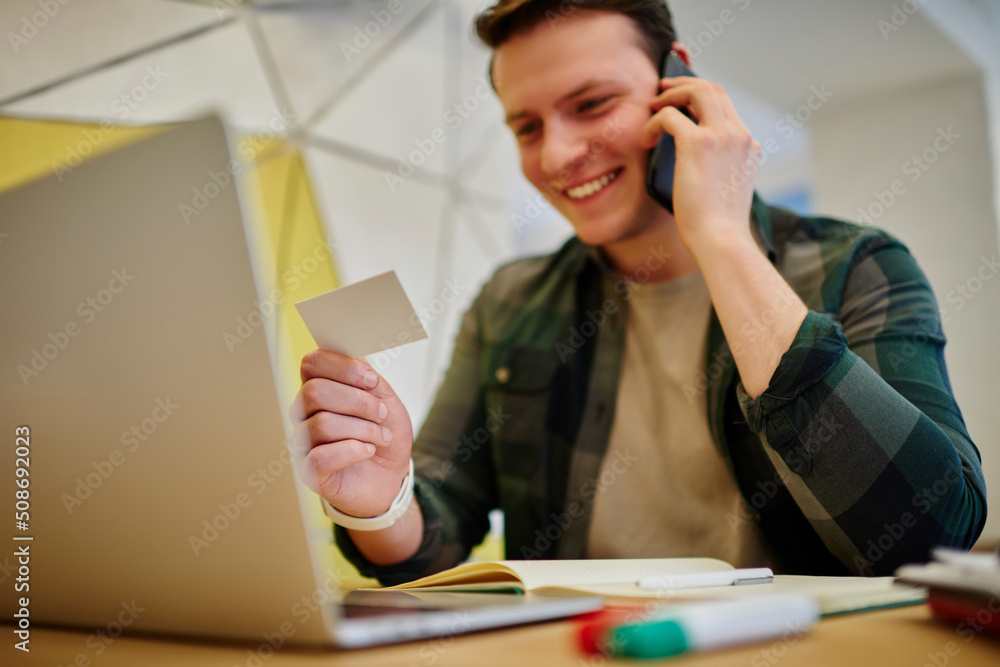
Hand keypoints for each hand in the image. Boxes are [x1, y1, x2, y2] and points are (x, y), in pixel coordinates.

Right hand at [290, 349, 413, 518]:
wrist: (392, 475)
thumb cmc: (383, 434)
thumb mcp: (385, 399)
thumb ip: (368, 378)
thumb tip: (353, 360)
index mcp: (320, 387)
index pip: (312, 363)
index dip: (343, 368)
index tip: (372, 381)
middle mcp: (305, 413)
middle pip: (315, 392)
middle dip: (358, 402)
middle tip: (381, 414)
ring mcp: (304, 442)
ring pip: (323, 424)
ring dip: (363, 430)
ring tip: (381, 437)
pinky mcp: (310, 471)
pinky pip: (321, 456)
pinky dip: (353, 451)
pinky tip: (367, 451)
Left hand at [640, 76, 760, 251]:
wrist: (720, 240)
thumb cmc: (716, 227)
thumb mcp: (722, 189)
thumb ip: (714, 167)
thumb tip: (684, 157)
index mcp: (748, 146)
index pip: (726, 106)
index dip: (702, 96)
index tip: (684, 99)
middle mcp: (738, 135)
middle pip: (713, 89)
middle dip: (685, 83)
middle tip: (662, 89)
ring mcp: (721, 136)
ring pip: (697, 91)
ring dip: (671, 93)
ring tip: (652, 105)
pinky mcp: (697, 143)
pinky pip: (669, 115)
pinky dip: (654, 122)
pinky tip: (645, 139)